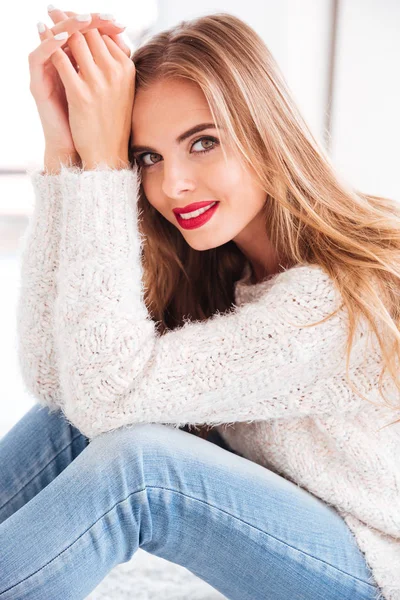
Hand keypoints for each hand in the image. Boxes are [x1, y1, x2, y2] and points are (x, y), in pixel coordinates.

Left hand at [46, 12, 135, 169]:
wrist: (108, 153)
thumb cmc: (113, 122)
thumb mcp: (123, 89)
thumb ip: (115, 63)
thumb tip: (104, 39)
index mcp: (126, 68)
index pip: (104, 33)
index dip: (86, 21)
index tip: (71, 15)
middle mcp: (115, 72)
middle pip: (89, 32)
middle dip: (70, 18)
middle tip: (53, 8)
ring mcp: (98, 83)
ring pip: (75, 42)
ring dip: (57, 28)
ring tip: (46, 20)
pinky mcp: (82, 94)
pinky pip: (62, 62)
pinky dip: (51, 48)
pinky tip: (43, 42)